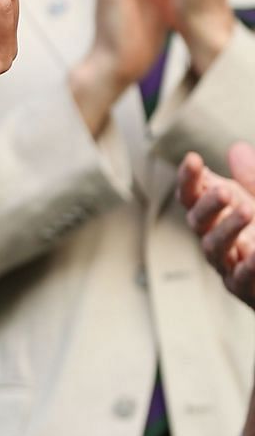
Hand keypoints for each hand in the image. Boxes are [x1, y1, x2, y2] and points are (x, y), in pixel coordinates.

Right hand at [179, 143, 254, 307]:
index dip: (188, 178)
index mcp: (217, 213)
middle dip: (207, 205)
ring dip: (227, 228)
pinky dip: (248, 266)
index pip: (192, 195)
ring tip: (247, 211)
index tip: (193, 159)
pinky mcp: (244, 287)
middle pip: (197, 220)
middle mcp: (215, 236)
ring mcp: (228, 263)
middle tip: (223, 190)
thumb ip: (252, 178)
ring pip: (213, 247)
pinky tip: (254, 253)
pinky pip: (242, 278)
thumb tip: (236, 149)